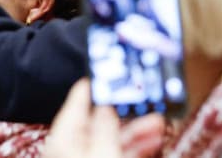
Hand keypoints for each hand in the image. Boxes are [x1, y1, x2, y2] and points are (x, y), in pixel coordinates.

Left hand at [43, 79, 164, 157]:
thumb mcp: (103, 153)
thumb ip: (105, 126)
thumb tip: (106, 104)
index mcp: (63, 137)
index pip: (77, 100)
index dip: (96, 85)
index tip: (113, 73)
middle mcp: (69, 147)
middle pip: (97, 121)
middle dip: (125, 112)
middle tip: (146, 101)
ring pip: (109, 139)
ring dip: (135, 130)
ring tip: (159, 123)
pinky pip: (114, 153)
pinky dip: (132, 147)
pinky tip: (152, 142)